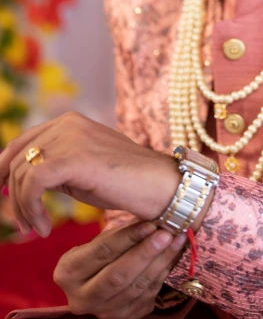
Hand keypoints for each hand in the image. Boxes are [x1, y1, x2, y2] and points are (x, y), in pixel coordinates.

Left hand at [0, 112, 178, 236]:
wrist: (160, 185)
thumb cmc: (126, 183)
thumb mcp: (82, 170)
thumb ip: (55, 166)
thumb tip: (22, 180)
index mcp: (69, 122)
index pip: (20, 143)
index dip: (3, 171)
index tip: (3, 198)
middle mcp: (67, 123)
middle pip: (16, 159)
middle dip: (11, 195)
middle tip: (23, 224)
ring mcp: (71, 137)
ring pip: (21, 173)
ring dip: (22, 208)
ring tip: (37, 229)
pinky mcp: (73, 158)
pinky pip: (32, 184)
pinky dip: (31, 209)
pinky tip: (44, 228)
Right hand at [54, 218, 186, 318]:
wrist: (97, 285)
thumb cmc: (98, 254)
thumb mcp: (99, 241)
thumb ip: (121, 232)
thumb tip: (150, 214)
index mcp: (68, 272)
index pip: (102, 252)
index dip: (128, 237)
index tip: (151, 223)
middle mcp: (81, 298)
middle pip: (118, 275)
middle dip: (146, 253)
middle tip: (167, 234)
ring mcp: (103, 312)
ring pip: (136, 287)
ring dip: (161, 262)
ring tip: (177, 240)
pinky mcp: (124, 318)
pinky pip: (148, 295)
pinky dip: (163, 273)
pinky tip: (174, 255)